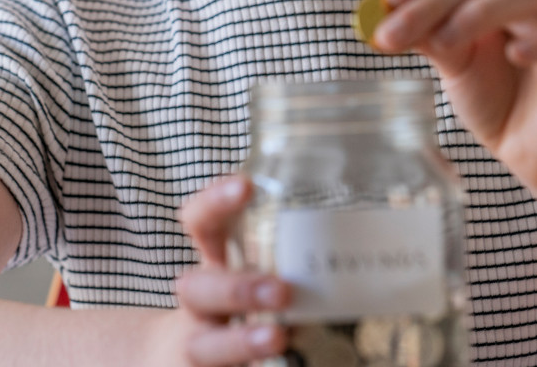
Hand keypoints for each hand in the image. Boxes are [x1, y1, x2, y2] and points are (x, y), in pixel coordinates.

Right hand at [149, 175, 289, 365]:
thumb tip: (363, 242)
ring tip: (277, 337)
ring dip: (241, 341)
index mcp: (211, 265)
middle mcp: (198, 304)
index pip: (201, 223)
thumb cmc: (228, 307)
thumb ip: (287, 260)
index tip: (246, 187)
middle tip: (282, 290)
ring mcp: (199, 345)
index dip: (216, 203)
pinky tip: (279, 363)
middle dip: (238, 288)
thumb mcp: (246, 274)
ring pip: (207, 346)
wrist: (173, 359)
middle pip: (198, 289)